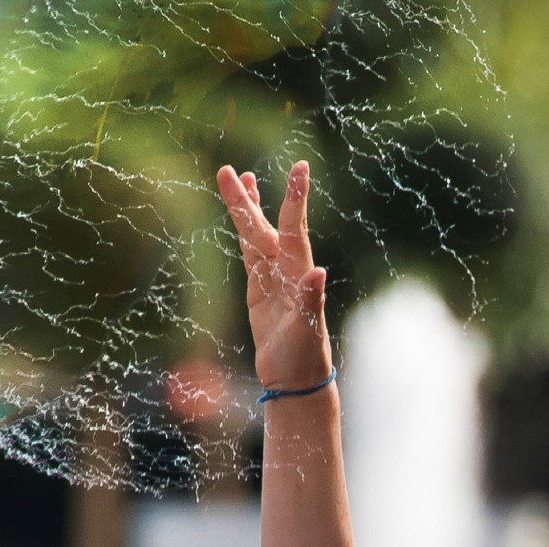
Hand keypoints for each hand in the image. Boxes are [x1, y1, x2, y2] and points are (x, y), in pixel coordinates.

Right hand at [217, 161, 331, 389]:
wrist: (296, 381)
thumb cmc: (304, 358)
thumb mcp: (307, 331)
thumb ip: (311, 300)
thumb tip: (318, 272)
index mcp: (298, 274)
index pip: (293, 229)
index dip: (295, 198)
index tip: (299, 168)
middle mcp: (286, 270)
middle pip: (264, 227)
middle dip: (248, 200)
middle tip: (230, 170)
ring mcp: (272, 279)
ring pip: (255, 236)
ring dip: (247, 209)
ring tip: (237, 178)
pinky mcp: (259, 291)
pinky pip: (250, 255)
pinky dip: (245, 234)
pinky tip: (243, 218)